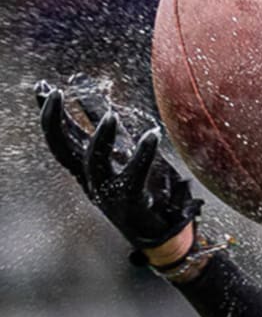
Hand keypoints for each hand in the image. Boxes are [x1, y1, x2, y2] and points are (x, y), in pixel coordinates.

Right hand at [36, 80, 201, 248]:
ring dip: (101, 138)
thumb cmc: (143, 185)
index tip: (44, 87)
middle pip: (61, 148)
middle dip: (54, 121)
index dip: (50, 113)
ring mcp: (108, 191)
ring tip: (111, 115)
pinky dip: (144, 154)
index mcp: (87, 166)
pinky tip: (152, 134)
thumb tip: (89, 91)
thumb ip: (105, 123)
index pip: (61, 136)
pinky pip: (134, 175)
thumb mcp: (122, 147)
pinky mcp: (131, 201)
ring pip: (93, 163)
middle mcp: (91, 178)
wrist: (162, 229)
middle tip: (55, 93)